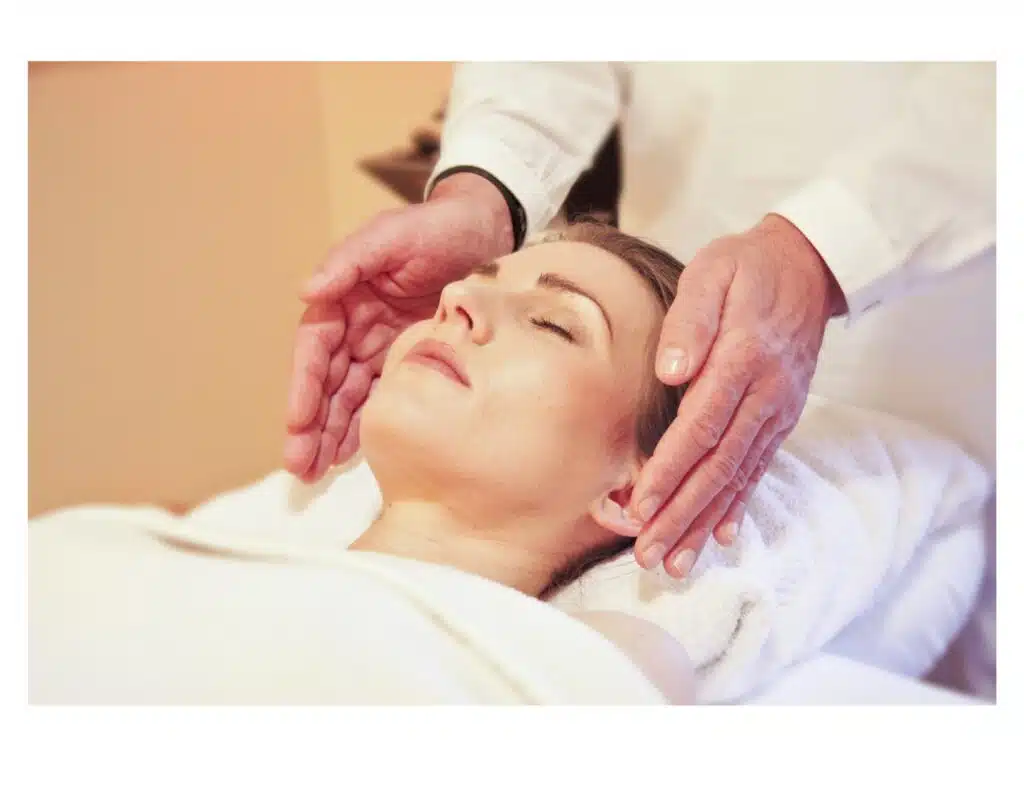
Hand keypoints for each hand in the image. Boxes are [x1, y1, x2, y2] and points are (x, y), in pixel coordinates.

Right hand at [284, 173, 513, 481]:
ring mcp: (382, 344)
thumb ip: (350, 259)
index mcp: (345, 296)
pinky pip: (381, 396)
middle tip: (300, 466)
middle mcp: (357, 325)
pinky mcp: (411, 358)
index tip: (298, 422)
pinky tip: (350, 456)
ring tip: (316, 472)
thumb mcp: (392, 235)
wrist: (487, 231)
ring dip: (330, 433)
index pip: (316, 348)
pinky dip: (365, 425)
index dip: (305, 386)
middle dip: (310, 425)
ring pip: (348, 396)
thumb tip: (307, 291)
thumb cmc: (436, 227)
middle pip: (326, 381)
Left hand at [627, 214, 846, 577]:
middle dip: (681, 514)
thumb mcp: (713, 272)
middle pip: (719, 465)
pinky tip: (721, 536)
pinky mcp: (781, 417)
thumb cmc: (747, 267)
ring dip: (704, 522)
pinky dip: (738, 504)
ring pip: (737, 476)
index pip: (701, 425)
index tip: (640, 505)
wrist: (808, 265)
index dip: (670, 469)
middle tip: (650, 556)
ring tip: (677, 563)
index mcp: (744, 358)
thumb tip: (670, 370)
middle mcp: (766, 394)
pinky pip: (759, 468)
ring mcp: (777, 410)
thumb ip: (691, 320)